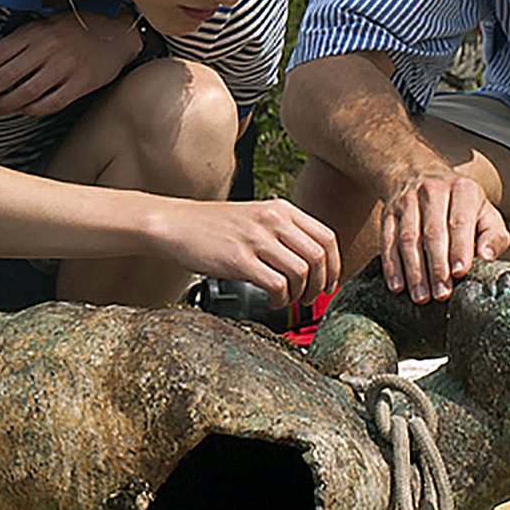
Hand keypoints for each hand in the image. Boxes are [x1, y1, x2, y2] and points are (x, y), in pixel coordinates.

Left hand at [0, 12, 142, 116]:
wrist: (116, 33)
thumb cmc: (73, 28)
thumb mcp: (43, 24)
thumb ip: (19, 42)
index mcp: (34, 32)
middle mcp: (47, 49)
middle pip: (5, 77)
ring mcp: (65, 68)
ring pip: (24, 94)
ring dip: (1, 106)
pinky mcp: (80, 85)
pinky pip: (49, 104)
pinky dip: (30, 110)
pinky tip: (19, 112)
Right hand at [166, 198, 339, 311]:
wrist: (174, 224)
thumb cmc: (212, 226)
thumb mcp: (255, 217)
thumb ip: (283, 231)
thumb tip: (312, 261)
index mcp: (281, 209)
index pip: (327, 238)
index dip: (335, 266)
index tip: (329, 283)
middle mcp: (272, 220)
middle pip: (319, 257)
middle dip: (321, 284)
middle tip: (311, 298)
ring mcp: (256, 239)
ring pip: (302, 272)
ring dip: (301, 294)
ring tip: (290, 300)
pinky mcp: (239, 259)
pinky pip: (277, 284)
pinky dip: (281, 299)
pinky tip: (273, 301)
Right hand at [376, 171, 509, 303]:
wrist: (418, 172)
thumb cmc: (460, 203)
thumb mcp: (485, 211)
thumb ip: (493, 235)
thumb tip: (487, 257)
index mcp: (462, 190)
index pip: (460, 221)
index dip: (460, 248)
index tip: (460, 273)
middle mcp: (433, 191)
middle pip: (432, 232)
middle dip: (437, 266)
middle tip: (442, 293)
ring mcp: (407, 202)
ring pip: (408, 239)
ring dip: (414, 271)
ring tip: (422, 296)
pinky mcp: (388, 214)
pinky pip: (387, 241)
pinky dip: (391, 265)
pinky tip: (397, 285)